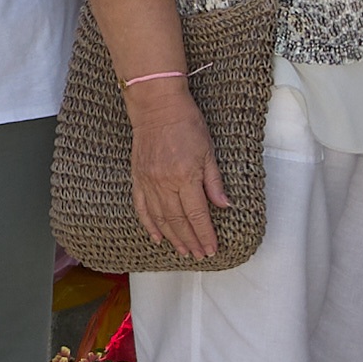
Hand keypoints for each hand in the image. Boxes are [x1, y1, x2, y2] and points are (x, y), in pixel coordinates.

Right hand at [121, 74, 226, 263]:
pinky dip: (149, 225)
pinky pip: (142, 207)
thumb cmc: (187, 123)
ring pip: (161, 219)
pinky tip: (158, 237)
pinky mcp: (138, 178)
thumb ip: (214, 181)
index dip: (205, 234)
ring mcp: (149, 182)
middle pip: (178, 221)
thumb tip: (224, 205)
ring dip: (173, 238)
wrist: (157, 106)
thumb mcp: (208, 150)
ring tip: (183, 251)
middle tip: (200, 255)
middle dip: (191, 241)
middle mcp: (165, 183)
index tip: (212, 248)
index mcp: (185, 176)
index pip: (197, 215)